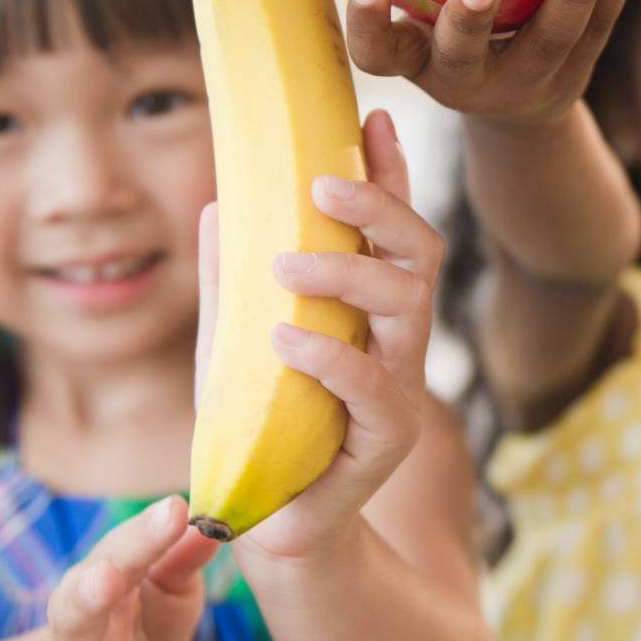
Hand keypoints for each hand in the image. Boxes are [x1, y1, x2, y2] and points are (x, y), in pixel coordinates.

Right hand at [45, 495, 226, 640]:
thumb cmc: (136, 620)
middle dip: (88, 594)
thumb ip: (181, 557)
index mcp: (90, 589)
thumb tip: (214, 522)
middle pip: (71, 616)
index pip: (110, 556)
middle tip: (115, 577)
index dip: (137, 536)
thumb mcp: (160, 585)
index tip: (174, 510)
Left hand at [198, 109, 441, 559]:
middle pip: (421, 254)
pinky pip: (375, 386)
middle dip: (382, 207)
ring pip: (410, 308)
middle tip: (321, 184)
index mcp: (370, 311)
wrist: (265, 524)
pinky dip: (331, 356)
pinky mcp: (385, 441)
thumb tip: (220, 201)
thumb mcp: (231, 342)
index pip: (392, 228)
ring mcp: (399, 389)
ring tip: (285, 264)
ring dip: (350, 274)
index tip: (371, 116)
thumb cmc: (256, 429)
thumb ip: (230, 280)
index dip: (389, 172)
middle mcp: (397, 341)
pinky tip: (286, 337)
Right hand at [341, 0, 640, 125]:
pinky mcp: (577, 68)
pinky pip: (600, 23)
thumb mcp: (413, 7)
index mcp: (417, 60)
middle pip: (465, 54)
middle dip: (471, 20)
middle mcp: (467, 78)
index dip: (369, 24)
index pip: (380, 51)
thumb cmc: (444, 27)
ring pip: (552, 38)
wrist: (516, 106)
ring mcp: (527, 78)